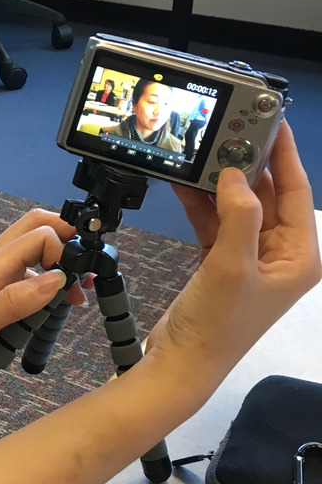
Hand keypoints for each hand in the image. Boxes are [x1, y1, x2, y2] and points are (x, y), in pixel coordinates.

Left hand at [0, 208, 82, 398]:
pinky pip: (25, 278)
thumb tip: (55, 279)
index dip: (64, 251)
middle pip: (36, 229)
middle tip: (87, 275)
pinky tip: (53, 311)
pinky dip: (47, 286)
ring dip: (60, 265)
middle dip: (68, 241)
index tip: (77, 285)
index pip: (38, 235)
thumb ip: (12, 303)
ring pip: (33, 252)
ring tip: (77, 297)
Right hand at [145, 121, 320, 396]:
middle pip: (267, 195)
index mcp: (300, 255)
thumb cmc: (217, 324)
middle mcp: (280, 254)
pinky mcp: (221, 264)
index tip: (270, 119)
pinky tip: (184, 182)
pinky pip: (215, 223)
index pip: (296, 191)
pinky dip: (201, 203)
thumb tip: (234, 174)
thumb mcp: (232, 266)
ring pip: (238, 207)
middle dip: (247, 163)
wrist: (182, 365)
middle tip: (227, 130)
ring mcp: (250, 259)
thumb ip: (238, 215)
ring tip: (202, 151)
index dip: (283, 153)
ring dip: (219, 182)